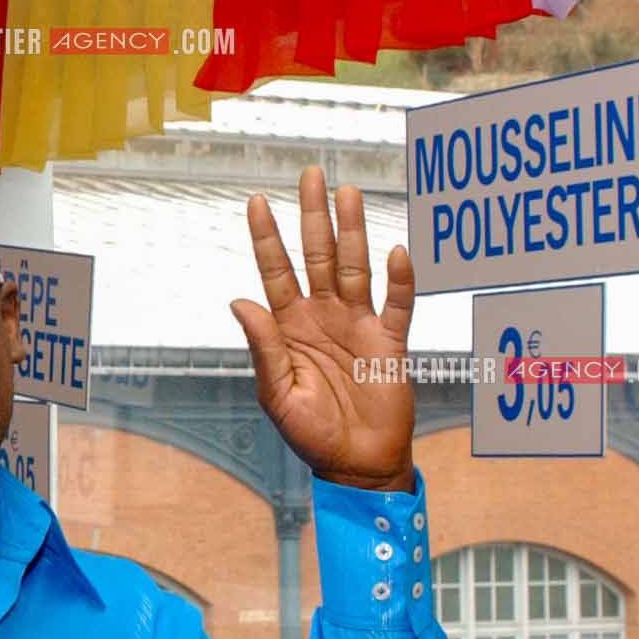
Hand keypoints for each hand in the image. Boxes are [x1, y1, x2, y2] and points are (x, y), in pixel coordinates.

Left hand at [231, 167, 416, 491]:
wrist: (355, 464)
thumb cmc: (311, 433)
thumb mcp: (277, 394)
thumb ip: (263, 347)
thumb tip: (239, 301)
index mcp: (290, 326)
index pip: (275, 271)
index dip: (267, 237)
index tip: (256, 201)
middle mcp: (322, 316)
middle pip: (317, 255)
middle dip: (313, 216)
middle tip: (311, 174)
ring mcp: (357, 324)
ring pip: (355, 267)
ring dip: (352, 231)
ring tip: (348, 193)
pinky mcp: (390, 341)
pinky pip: (397, 304)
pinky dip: (399, 279)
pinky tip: (396, 251)